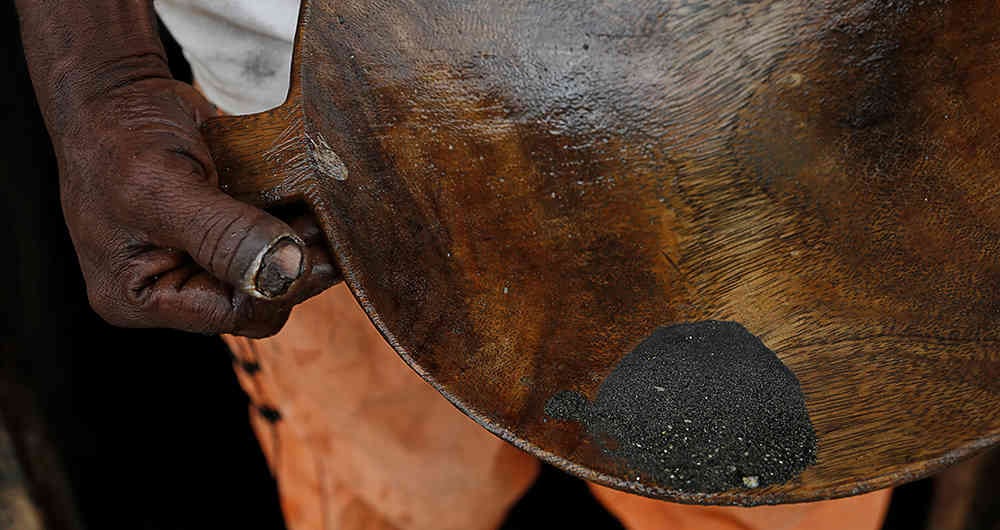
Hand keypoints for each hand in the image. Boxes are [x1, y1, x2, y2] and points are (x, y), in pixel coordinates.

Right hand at [56, 75, 337, 336]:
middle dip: (296, 263)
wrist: (113, 92)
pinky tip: (314, 196)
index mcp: (142, 297)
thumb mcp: (162, 188)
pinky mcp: (224, 231)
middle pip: (258, 297)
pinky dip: (295, 219)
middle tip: (329, 223)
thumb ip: (224, 235)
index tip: (314, 250)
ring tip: (328, 208)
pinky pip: (270, 237)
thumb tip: (286, 268)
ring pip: (272, 267)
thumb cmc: (115, 137)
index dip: (279, 286)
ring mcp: (201, 259)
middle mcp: (173, 286)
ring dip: (304, 240)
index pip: (233, 315)